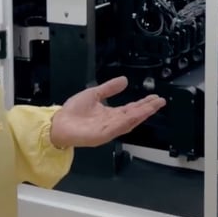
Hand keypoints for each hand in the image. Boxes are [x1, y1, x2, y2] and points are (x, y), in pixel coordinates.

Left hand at [49, 76, 166, 148]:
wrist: (58, 123)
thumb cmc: (72, 112)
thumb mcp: (93, 94)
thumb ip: (109, 88)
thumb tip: (123, 80)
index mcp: (110, 114)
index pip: (131, 108)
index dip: (143, 103)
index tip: (154, 98)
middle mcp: (111, 123)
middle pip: (134, 115)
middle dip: (147, 109)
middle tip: (160, 101)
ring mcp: (108, 130)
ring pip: (129, 122)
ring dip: (141, 114)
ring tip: (152, 107)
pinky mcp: (101, 135)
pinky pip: (116, 128)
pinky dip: (126, 122)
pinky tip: (134, 116)